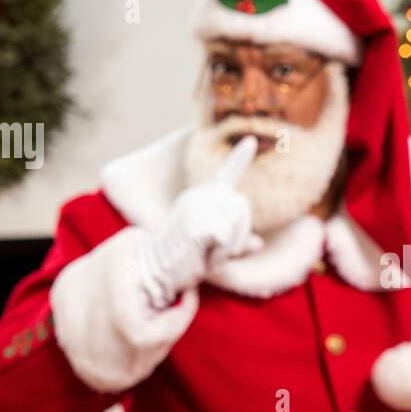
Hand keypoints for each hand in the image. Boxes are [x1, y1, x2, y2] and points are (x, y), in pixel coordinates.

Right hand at [136, 135, 261, 308]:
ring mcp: (195, 208)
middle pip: (242, 206)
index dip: (240, 157)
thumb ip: (235, 245)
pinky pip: (227, 238)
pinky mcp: (195, 224)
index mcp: (202, 198)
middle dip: (239, 233)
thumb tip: (258, 244)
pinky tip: (204, 259)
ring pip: (237, 223)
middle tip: (215, 251)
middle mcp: (199, 197)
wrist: (152, 270)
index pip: (226, 174)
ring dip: (230, 247)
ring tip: (207, 255)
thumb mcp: (213, 251)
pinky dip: (221, 255)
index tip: (251, 141)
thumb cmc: (183, 261)